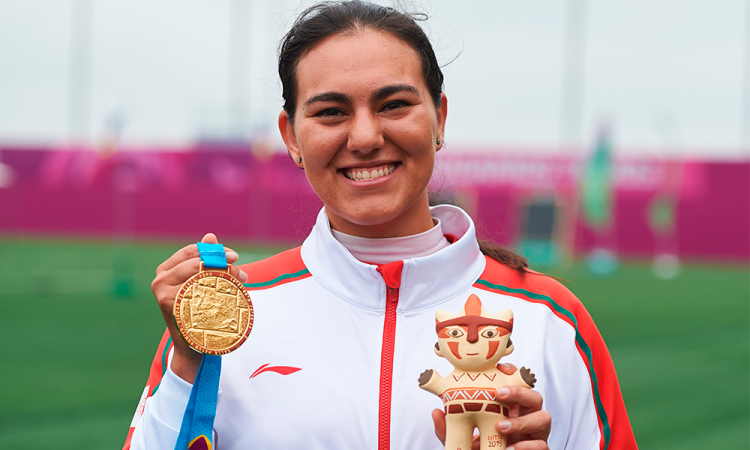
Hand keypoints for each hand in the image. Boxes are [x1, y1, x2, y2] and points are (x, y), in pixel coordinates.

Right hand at [150, 233, 247, 383]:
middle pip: (197, 263)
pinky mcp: (172, 308)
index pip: (191, 251)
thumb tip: (210, 236)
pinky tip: (229, 296)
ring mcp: (164, 295)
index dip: (214, 251)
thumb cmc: (195, 308)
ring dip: (224, 277)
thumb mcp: (198, 281)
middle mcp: (160, 281)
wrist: (189, 344)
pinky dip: (218, 292)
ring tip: (239, 282)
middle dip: (222, 264)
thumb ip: (204, 259)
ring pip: (200, 276)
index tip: (233, 256)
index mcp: (165, 270)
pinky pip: (200, 293)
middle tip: (240, 271)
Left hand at [430, 363, 550, 449]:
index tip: (501, 368)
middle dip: (519, 392)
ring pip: (544, 417)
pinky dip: (527, 446)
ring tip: (501, 426)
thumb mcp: (463, 437)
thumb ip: (450, 427)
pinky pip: (542, 445)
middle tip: (498, 394)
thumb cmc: (483, 447)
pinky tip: (511, 449)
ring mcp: (535, 433)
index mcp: (511, 406)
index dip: (513, 373)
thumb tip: (436, 412)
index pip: (518, 383)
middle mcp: (526, 416)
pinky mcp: (539, 448)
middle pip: (534, 396)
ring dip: (523, 421)